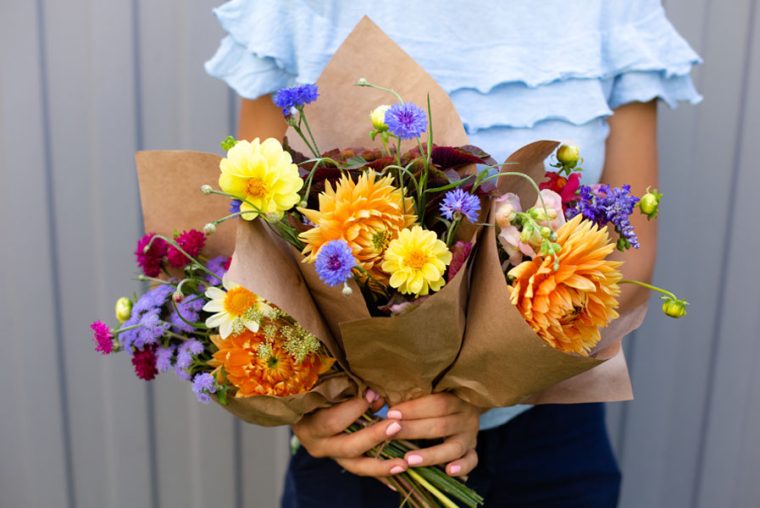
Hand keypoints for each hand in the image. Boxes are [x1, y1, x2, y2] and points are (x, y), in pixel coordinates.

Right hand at [292, 391, 407, 476]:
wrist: (309, 407)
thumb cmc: (318, 388)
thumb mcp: (327, 386)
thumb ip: (346, 390)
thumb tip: (374, 395)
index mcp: (310, 425)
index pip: (332, 421)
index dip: (355, 408)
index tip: (375, 395)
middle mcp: (318, 445)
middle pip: (347, 446)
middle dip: (373, 436)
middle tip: (396, 426)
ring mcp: (332, 455)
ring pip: (356, 465)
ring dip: (381, 465)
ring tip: (402, 464)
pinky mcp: (344, 461)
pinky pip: (364, 469)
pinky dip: (381, 473)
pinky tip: (399, 478)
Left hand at [388, 393, 480, 476]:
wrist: (467, 406)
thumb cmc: (437, 400)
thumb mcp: (428, 393)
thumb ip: (408, 396)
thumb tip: (376, 397)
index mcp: (455, 399)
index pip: (436, 403)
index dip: (414, 408)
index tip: (391, 413)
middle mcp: (465, 417)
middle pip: (441, 425)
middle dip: (414, 430)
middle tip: (392, 434)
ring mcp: (470, 436)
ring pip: (453, 447)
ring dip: (430, 454)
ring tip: (409, 460)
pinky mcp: (472, 450)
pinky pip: (471, 460)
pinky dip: (462, 467)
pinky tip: (448, 471)